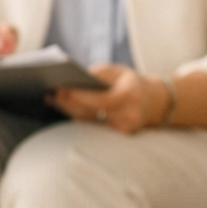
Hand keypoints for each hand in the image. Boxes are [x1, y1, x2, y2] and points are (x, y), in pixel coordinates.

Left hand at [50, 65, 168, 133]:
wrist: (155, 102)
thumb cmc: (132, 83)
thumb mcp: (119, 71)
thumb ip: (99, 74)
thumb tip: (75, 78)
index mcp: (130, 96)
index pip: (101, 100)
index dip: (80, 96)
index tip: (62, 89)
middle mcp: (128, 116)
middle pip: (91, 113)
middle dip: (69, 103)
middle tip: (50, 93)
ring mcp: (123, 129)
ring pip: (89, 121)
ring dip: (69, 110)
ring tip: (52, 98)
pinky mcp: (116, 136)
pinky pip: (93, 126)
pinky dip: (78, 115)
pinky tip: (64, 107)